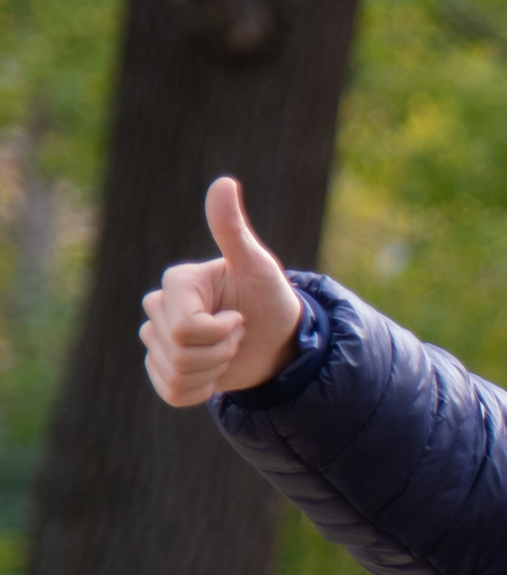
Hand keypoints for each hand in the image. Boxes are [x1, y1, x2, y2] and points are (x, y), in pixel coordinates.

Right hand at [139, 177, 301, 406]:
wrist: (280, 339)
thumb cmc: (272, 298)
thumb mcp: (259, 266)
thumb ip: (233, 230)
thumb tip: (223, 182)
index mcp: (176, 283)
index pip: (185, 327)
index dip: (220, 332)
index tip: (241, 318)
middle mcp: (158, 307)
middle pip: (178, 351)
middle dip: (220, 351)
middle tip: (239, 335)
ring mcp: (157, 339)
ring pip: (175, 373)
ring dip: (214, 370)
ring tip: (230, 350)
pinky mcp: (163, 368)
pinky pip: (171, 392)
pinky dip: (200, 391)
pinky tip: (216, 375)